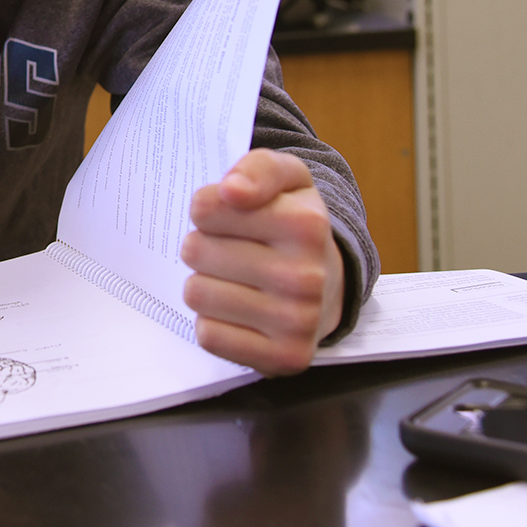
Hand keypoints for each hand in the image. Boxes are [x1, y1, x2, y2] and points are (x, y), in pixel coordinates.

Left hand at [180, 149, 344, 375]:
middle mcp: (306, 276)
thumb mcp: (287, 179)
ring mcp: (297, 322)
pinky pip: (208, 336)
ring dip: (206, 284)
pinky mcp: (283, 358)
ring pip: (196, 294)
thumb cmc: (294, 225)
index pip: (205, 208)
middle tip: (232, 251)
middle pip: (195, 250)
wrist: (331, 284)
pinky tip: (240, 312)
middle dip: (205, 247)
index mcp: (306, 224)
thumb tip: (232, 190)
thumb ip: (258, 168)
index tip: (228, 214)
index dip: (206, 210)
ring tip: (236, 280)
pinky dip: (215, 322)